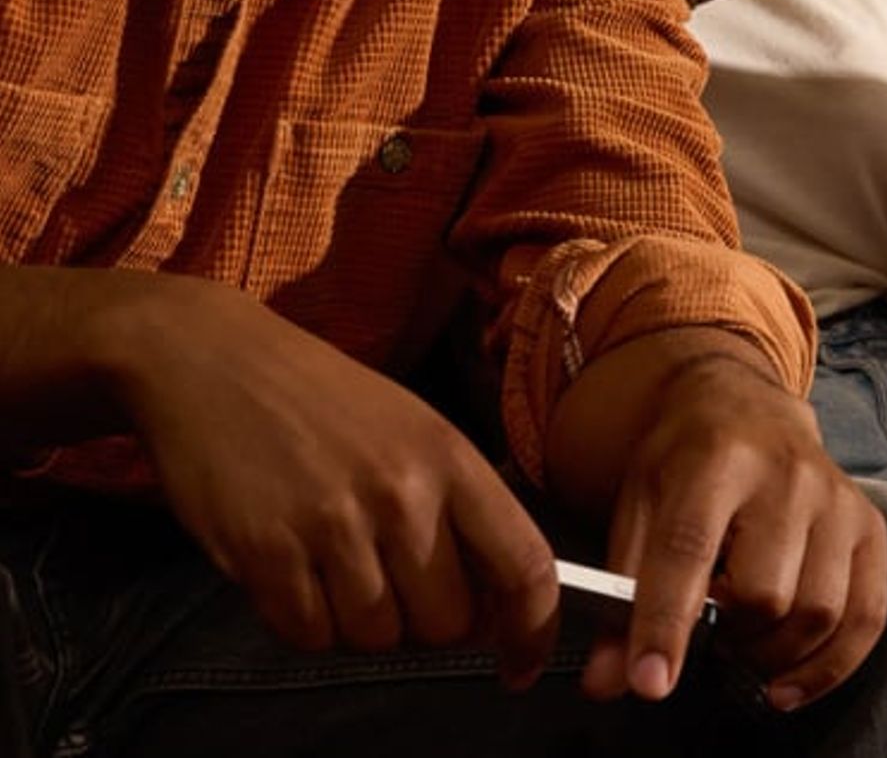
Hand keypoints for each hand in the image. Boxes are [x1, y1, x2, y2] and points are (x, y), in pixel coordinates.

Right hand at [114, 277, 558, 678]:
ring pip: (377, 639)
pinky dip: (303, 618)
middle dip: (424, 620)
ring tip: (332, 557)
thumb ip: (456, 509)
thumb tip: (491, 607)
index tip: (520, 665)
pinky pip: (310, 637)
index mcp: (448, 456)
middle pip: (447, 625)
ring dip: (358, 619)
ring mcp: (332, 526)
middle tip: (391, 578)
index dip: (532, 629)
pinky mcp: (267, 555)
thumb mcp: (411, 429)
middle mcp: (400, 493)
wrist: (215, 361)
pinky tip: (291, 563)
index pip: (523, 564)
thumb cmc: (322, 399)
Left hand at [578, 355, 886, 712]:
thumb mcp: (639, 503)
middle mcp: (786, 473)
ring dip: (773, 654)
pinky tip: (788, 681)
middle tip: (710, 632)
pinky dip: (830, 667)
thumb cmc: (685, 460)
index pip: (690, 548)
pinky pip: (866, 616)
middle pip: (764, 592)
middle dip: (729, 636)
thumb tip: (607, 684)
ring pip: (818, 612)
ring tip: (743, 642)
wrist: (746, 404)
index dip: (667, 622)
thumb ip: (622, 592)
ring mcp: (835, 498)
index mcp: (715, 457)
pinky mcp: (867, 524)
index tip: (650, 683)